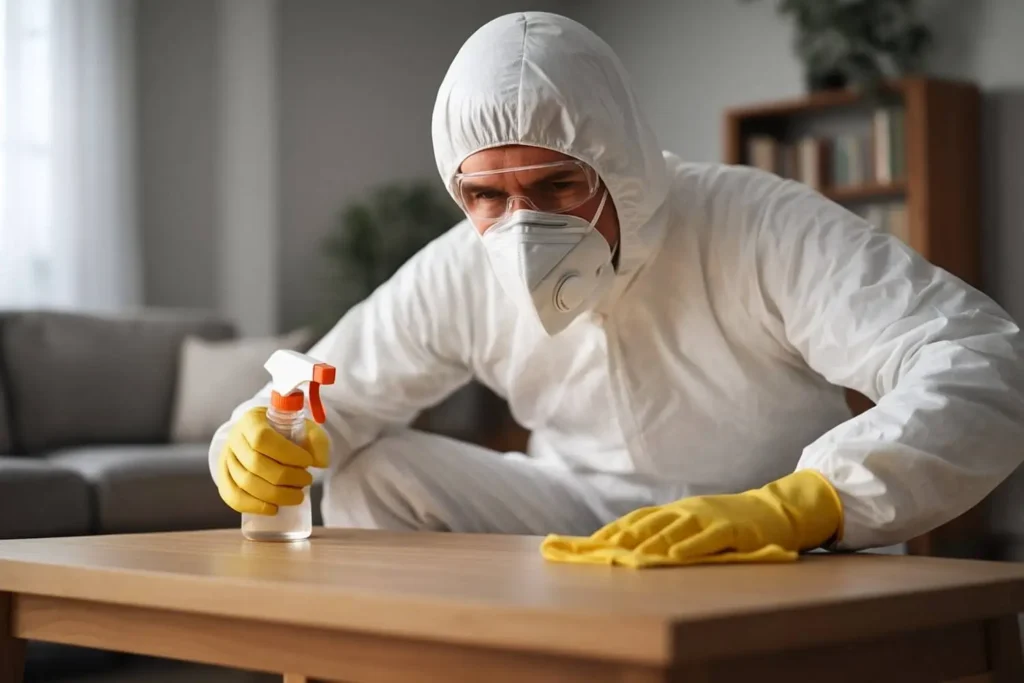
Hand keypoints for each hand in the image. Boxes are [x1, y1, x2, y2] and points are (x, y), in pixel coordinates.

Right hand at [216, 407, 329, 514]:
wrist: (264, 435)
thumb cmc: (286, 432)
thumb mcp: (305, 428)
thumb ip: (317, 441)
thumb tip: (320, 463)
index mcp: (251, 421)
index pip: (263, 439)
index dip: (287, 454)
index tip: (308, 461)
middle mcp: (234, 439)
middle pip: (255, 464)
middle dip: (286, 477)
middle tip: (307, 480)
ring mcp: (226, 459)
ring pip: (245, 483)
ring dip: (275, 494)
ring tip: (298, 495)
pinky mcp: (224, 478)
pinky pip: (232, 497)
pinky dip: (253, 506)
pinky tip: (274, 509)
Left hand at [541, 470, 842, 567]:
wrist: (772, 511)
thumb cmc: (728, 520)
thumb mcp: (693, 521)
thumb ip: (666, 530)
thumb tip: (629, 544)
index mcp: (675, 510)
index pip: (636, 519)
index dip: (612, 531)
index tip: (588, 544)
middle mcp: (686, 511)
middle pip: (647, 524)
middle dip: (621, 538)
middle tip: (598, 553)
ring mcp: (708, 517)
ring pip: (673, 531)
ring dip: (648, 543)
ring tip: (627, 557)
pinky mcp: (731, 528)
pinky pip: (707, 538)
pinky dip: (689, 547)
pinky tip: (674, 556)